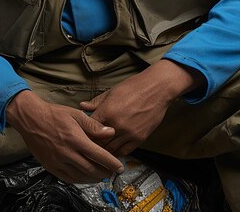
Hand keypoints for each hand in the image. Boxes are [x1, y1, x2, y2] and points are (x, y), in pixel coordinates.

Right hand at [6, 90, 123, 182]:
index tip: (120, 166)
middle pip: (91, 170)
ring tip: (101, 175)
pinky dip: (80, 180)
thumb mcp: (76, 114)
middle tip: (112, 171)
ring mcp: (58, 162)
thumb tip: (111, 132)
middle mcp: (68, 154)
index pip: (98, 156)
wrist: (31, 119)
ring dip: (94, 178)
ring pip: (81, 177)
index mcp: (76, 139)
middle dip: (105, 172)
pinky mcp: (51, 167)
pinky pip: (69, 179)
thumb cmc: (55, 114)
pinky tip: (85, 176)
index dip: (111, 163)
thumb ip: (94, 125)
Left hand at [79, 59, 203, 156]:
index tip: (82, 133)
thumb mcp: (112, 91)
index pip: (90, 128)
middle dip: (93, 143)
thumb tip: (82, 105)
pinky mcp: (139, 138)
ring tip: (100, 149)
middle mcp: (117, 125)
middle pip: (98, 142)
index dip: (84, 131)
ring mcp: (129, 133)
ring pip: (110, 149)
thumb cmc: (134, 87)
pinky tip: (114, 150)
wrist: (156, 89)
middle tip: (89, 144)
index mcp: (107, 111)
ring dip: (104, 150)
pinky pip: (124, 151)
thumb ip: (96, 101)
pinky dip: (117, 152)